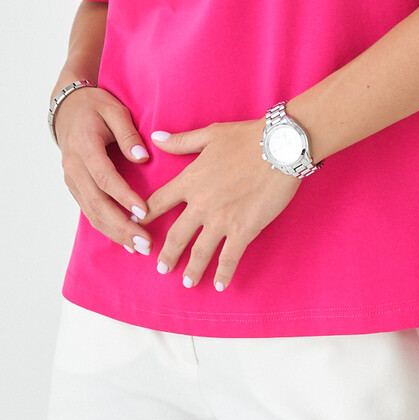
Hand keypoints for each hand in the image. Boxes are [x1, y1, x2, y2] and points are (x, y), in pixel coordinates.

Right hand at [54, 85, 153, 255]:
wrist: (67, 109)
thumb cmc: (95, 106)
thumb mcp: (114, 109)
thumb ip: (128, 133)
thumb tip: (143, 158)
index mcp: (84, 145)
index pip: (104, 176)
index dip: (123, 196)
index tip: (145, 212)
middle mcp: (74, 166)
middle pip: (96, 202)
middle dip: (121, 226)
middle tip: (145, 243)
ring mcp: (71, 179)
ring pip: (91, 212)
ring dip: (114, 232)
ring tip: (138, 247)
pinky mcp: (74, 186)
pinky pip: (88, 210)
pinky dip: (105, 227)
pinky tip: (123, 239)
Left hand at [141, 119, 299, 290]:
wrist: (280, 147)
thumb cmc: (247, 137)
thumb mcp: (210, 134)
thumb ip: (181, 141)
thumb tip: (155, 138)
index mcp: (190, 179)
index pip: (160, 201)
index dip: (146, 215)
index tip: (138, 226)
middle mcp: (201, 203)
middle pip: (176, 235)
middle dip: (167, 254)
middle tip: (162, 267)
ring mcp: (222, 219)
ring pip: (200, 252)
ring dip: (192, 270)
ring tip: (187, 282)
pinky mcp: (244, 230)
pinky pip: (229, 258)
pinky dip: (223, 274)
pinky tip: (219, 285)